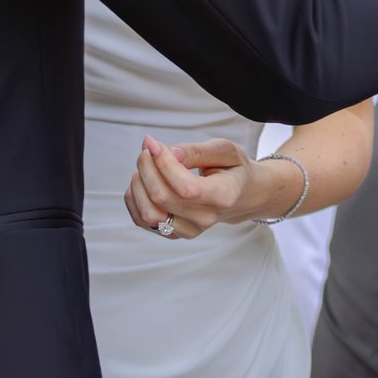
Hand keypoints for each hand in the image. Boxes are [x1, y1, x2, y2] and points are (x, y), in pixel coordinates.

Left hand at [122, 136, 280, 238]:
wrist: (243, 196)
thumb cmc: (234, 170)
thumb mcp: (225, 151)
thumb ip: (198, 151)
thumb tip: (169, 153)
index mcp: (223, 196)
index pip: (185, 188)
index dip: (163, 164)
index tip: (153, 143)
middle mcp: (205, 218)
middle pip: (161, 198)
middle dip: (146, 167)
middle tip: (148, 149)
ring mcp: (188, 230)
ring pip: (147, 213)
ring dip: (139, 184)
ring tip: (147, 166)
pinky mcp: (173, 234)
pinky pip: (141, 219)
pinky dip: (135, 197)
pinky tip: (144, 181)